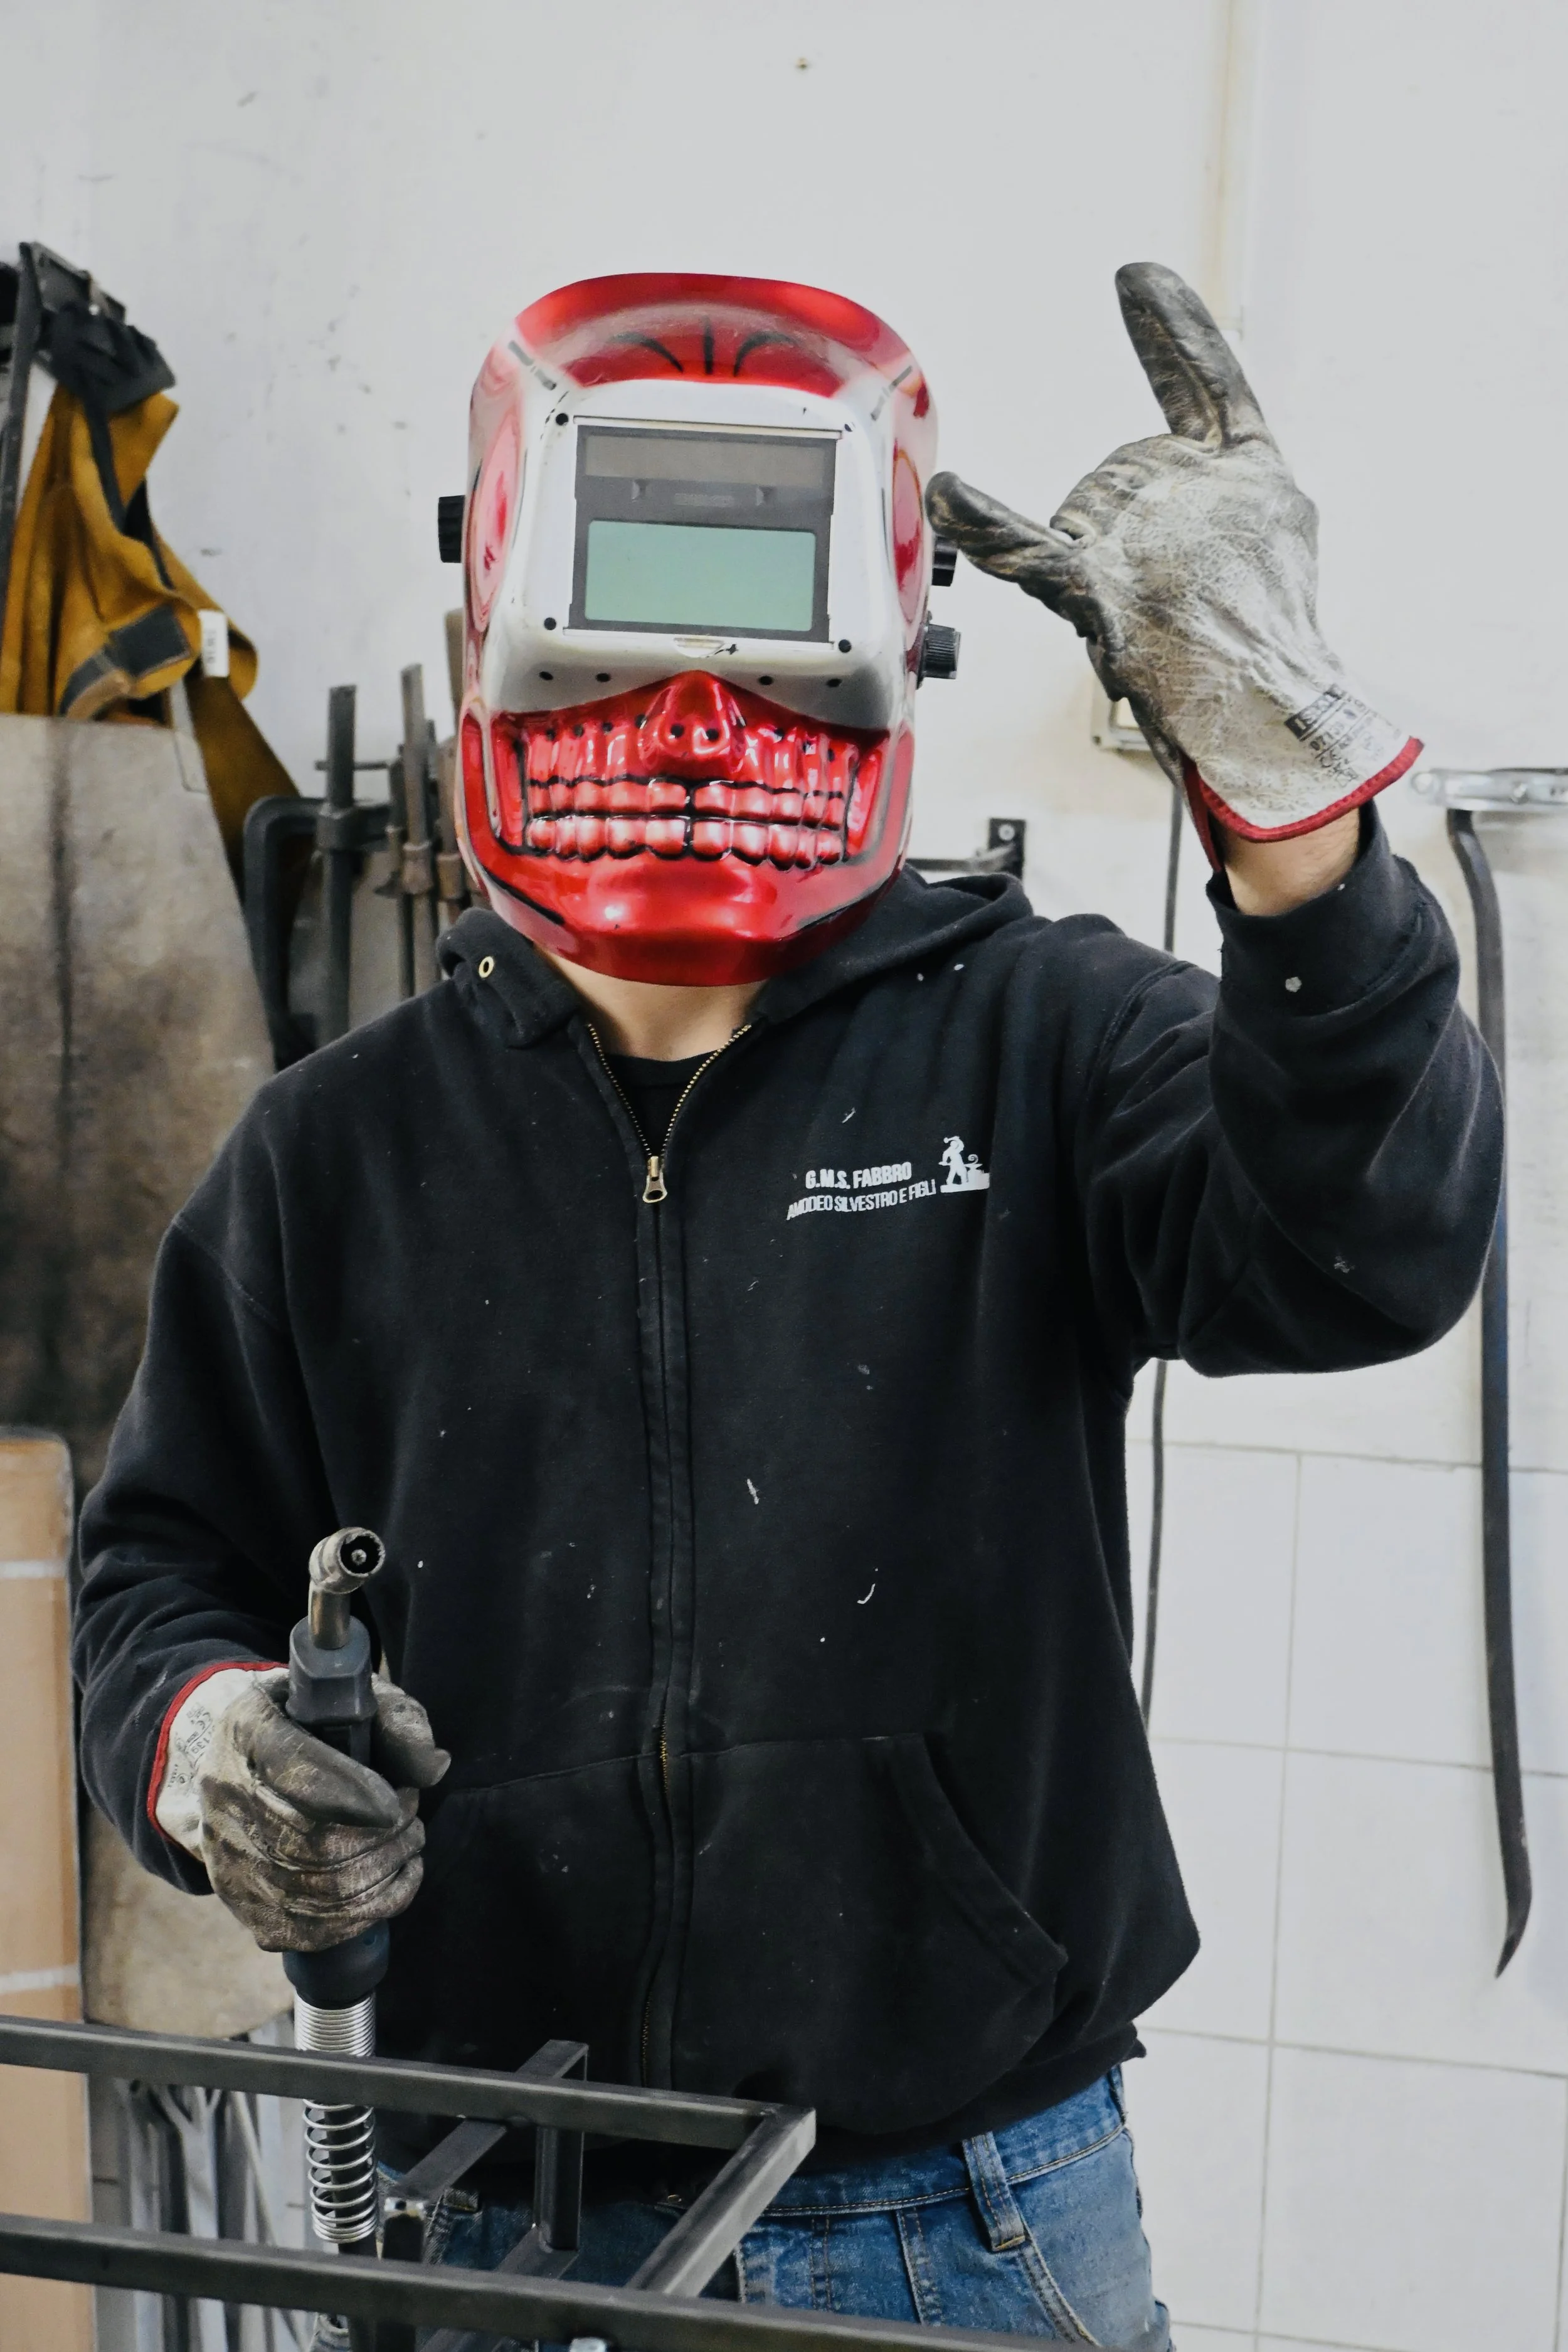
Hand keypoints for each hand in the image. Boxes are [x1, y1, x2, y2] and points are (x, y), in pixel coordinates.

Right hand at [156, 1667, 448, 1951]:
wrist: (249, 1768)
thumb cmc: (317, 1728)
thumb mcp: (356, 1701)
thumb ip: (399, 1722)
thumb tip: (433, 1768)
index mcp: (248, 1730)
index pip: (294, 1770)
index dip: (353, 1794)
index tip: (397, 1803)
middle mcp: (225, 1797)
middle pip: (312, 1842)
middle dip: (384, 1836)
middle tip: (410, 1816)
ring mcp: (230, 1859)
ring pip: (320, 1892)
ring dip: (384, 1872)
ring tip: (407, 1844)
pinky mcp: (244, 1905)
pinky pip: (314, 1929)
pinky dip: (369, 1911)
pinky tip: (394, 1880)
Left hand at [927, 263, 1418, 861]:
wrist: (1271, 714)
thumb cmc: (1269, 644)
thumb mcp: (1276, 538)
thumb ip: (1226, 493)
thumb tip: (1183, 476)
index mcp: (1251, 472)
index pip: (1207, 380)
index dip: (1174, 332)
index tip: (1138, 279)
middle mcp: (1199, 489)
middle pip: (1119, 476)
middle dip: (1123, 531)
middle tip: (1169, 596)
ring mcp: (1149, 536)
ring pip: (1082, 516)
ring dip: (1099, 563)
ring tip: (1150, 618)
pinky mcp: (1102, 588)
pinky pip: (1027, 548)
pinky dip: (984, 524)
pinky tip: (950, 493)